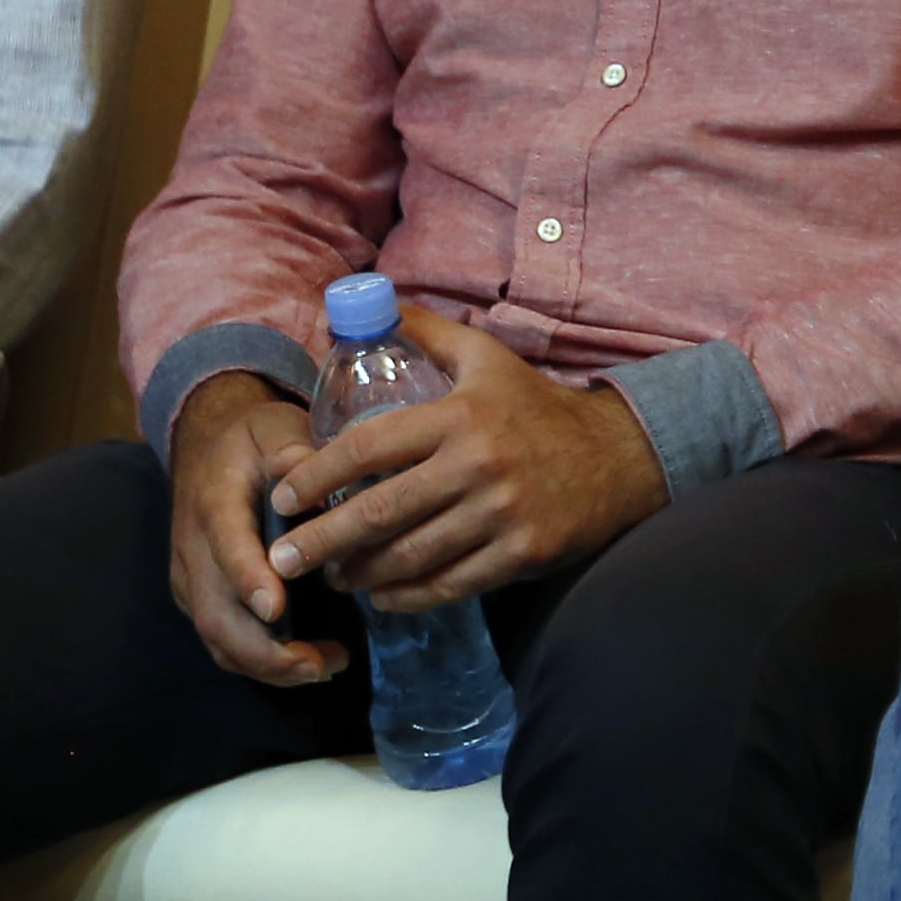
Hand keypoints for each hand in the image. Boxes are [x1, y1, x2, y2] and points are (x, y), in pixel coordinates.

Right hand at [167, 376, 342, 688]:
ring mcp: (191, 579)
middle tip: (320, 664)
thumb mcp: (274, 426)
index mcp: (214, 502)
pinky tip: (307, 662)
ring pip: (216, 637)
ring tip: (326, 666)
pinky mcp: (197, 598)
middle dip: (264, 649)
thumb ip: (291, 446)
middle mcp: (193, 548)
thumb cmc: (252, 441)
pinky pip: (221, 641)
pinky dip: (259, 662)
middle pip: (215, 613)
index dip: (248, 579)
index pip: (226, 545)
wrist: (207, 448)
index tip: (277, 609)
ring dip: (267, 664)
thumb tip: (307, 470)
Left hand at [264, 307, 668, 612]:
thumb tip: (368, 303)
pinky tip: (383, 596)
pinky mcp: (522, 554)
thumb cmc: (537, 406)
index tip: (285, 496)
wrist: (616, 456)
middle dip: (322, 540)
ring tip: (332, 576)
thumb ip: (425, 331)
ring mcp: (501, 514)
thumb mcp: (485, 357)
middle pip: (381, 512)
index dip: (319, 475)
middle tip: (283, 557)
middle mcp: (478, 465)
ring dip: (360, 574)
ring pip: (411, 556)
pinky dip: (408, 597)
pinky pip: (450, 584)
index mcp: (460, 415)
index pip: (370, 446)